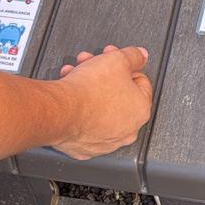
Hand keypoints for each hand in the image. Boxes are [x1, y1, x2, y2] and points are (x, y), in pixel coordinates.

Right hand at [56, 44, 152, 158]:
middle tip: (94, 64)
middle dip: (105, 74)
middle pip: (119, 94)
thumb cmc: (89, 90)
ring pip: (101, 108)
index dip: (125, 65)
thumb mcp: (117, 59)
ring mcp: (106, 142)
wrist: (62, 110)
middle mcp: (127, 130)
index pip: (141, 82)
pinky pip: (86, 124)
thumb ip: (134, 56)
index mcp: (141, 109)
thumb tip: (141, 55)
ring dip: (90, 88)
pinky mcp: (86, 148)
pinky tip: (72, 95)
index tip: (115, 60)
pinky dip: (80, 110)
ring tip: (77, 74)